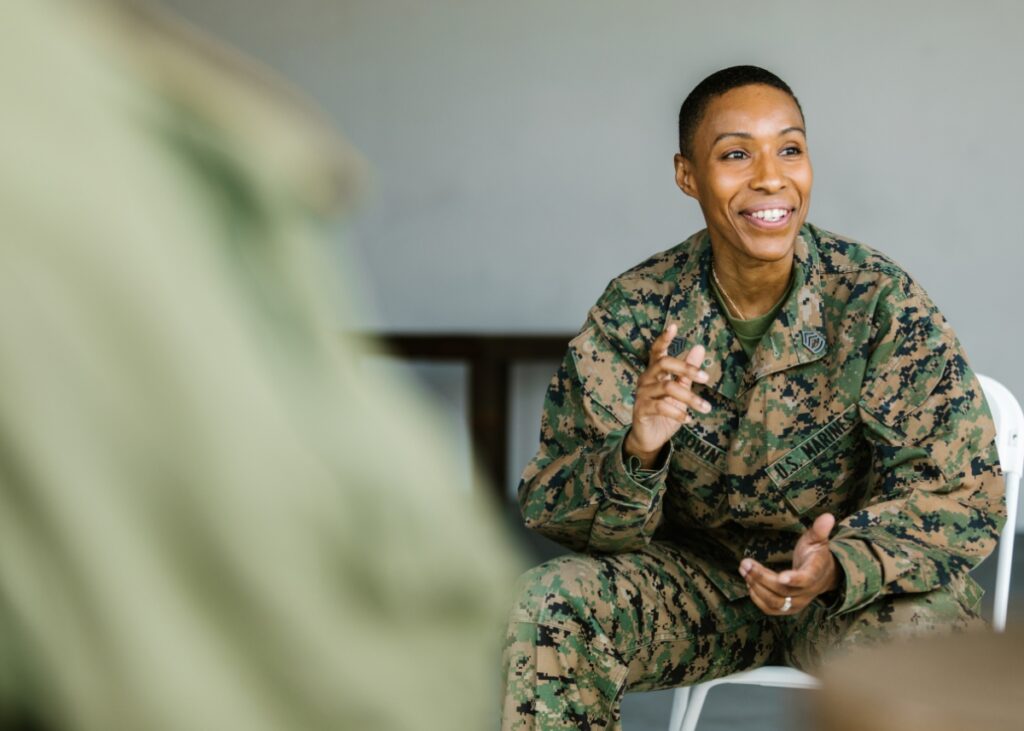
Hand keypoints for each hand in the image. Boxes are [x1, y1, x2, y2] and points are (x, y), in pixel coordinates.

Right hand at [624, 323, 710, 467]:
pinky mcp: (641, 410)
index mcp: (654, 372)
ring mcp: (642, 394)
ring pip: (667, 387)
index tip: (673, 326)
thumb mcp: (681, 391)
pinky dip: (677, 412)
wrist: (651, 438)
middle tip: (705, 378)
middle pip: (663, 364)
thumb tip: (699, 348)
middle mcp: (646, 379)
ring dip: (690, 398)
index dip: (664, 339)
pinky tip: (688, 419)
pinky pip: (661, 407)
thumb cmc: (666, 412)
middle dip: (686, 368)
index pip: (657, 351)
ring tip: (706, 408)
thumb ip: (687, 372)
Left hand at [739, 513, 840, 615]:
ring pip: (774, 601)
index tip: (781, 577)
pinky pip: (771, 609)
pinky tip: (749, 582)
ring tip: (744, 570)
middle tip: (745, 563)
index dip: (794, 579)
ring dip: (756, 586)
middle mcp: (807, 592)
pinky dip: (757, 598)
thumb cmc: (816, 555)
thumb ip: (820, 530)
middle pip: (782, 590)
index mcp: (815, 573)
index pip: (806, 579)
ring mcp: (798, 603)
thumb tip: (828, 516)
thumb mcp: (818, 541)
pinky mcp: (788, 609)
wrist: (823, 577)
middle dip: (761, 577)